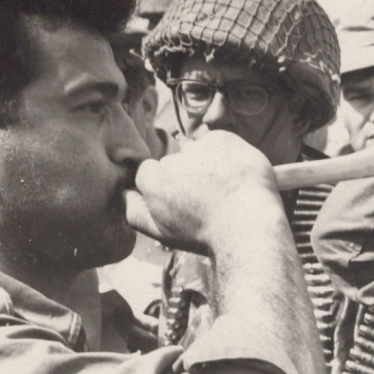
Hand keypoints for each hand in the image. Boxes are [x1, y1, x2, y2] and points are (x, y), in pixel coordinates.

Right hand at [124, 130, 285, 254]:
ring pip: (197, 152)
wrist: (249, 226)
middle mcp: (172, 160)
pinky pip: (218, 143)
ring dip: (207, 165)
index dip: (168, 187)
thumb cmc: (204, 234)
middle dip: (187, 176)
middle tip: (207, 200)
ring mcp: (199, 148)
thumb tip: (123, 194)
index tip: (184, 201)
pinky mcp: (222, 139)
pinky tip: (235, 177)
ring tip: (224, 190)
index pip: (149, 171)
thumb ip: (135, 212)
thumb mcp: (161, 231)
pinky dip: (227, 156)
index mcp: (153, 181)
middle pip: (175, 162)